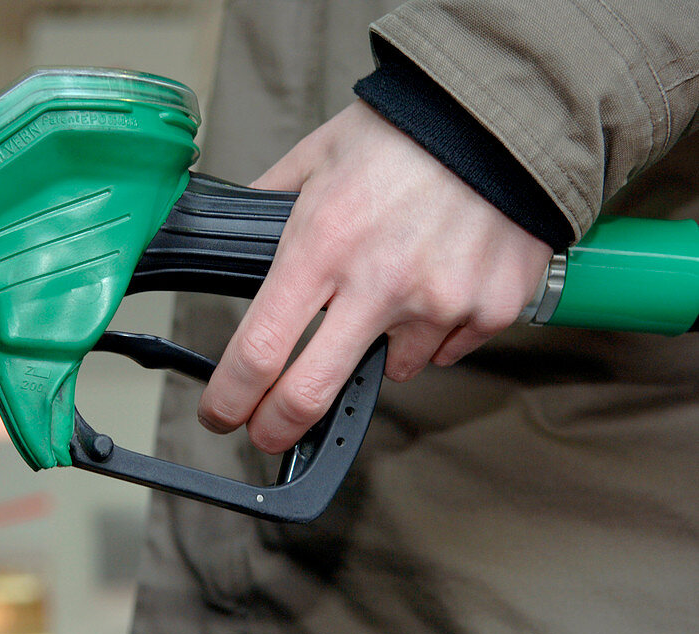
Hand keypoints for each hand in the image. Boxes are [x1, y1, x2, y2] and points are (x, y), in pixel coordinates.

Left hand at [197, 100, 553, 453]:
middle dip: (278, 427)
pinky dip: (435, 330)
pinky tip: (438, 282)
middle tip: (269, 431)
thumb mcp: (315, 157)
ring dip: (379, 347)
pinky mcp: (489, 310)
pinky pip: (447, 349)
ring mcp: (438, 304)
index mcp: (320, 247)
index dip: (230, 398)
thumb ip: (268, 201)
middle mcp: (377, 285)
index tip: (221, 413)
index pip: (258, 350)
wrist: (502, 114)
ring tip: (393, 288)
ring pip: (392, 370)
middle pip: (309, 395)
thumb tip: (235, 228)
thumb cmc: (403, 133)